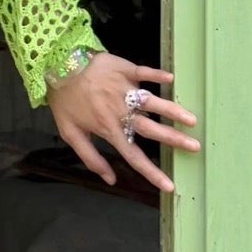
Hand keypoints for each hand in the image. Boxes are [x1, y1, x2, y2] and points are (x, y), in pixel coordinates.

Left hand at [46, 52, 199, 195]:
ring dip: (173, 111)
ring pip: (152, 103)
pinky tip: (171, 79)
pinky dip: (156, 75)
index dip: (152, 173)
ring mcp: (124, 90)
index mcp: (110, 130)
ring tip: (192, 120)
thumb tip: (110, 180)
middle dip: (174, 140)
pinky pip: (143, 72)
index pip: (135, 156)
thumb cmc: (65, 101)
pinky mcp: (124, 69)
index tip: (170, 185)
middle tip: (195, 147)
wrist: (57, 66)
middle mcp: (120, 112)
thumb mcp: (71, 134)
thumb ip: (91, 158)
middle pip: (151, 130)